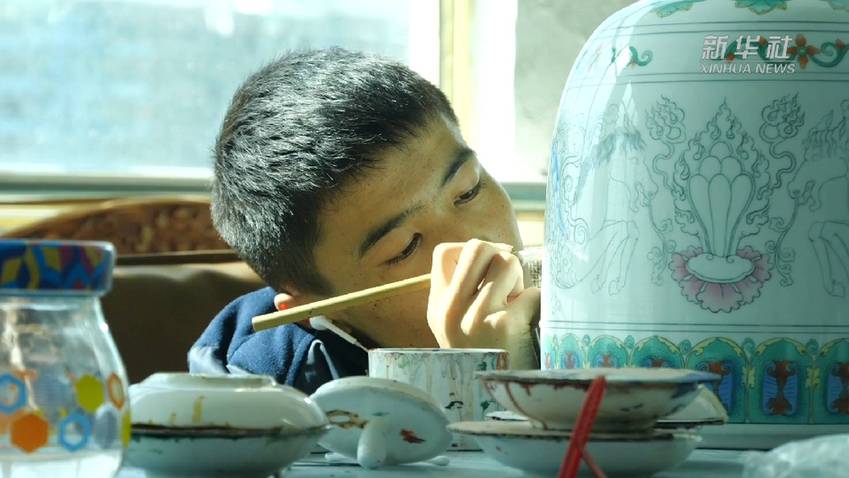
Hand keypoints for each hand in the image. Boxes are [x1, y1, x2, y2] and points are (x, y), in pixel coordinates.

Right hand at [427, 239, 539, 368]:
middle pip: (477, 248)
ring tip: (516, 302)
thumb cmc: (484, 355)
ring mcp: (476, 317)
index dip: (470, 250)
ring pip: (506, 263)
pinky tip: (529, 320)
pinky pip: (531, 292)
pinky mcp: (504, 325)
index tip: (488, 264)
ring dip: (519, 279)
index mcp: (437, 307)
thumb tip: (501, 252)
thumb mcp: (458, 326)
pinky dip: (536, 302)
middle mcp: (451, 310)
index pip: (444, 253)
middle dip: (499, 257)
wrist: (492, 399)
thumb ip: (465, 291)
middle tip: (507, 282)